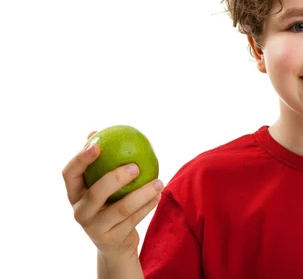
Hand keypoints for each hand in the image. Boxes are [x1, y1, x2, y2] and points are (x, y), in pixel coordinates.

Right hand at [62, 131, 163, 259]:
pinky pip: (135, 219)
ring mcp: (95, 228)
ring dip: (143, 193)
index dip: (80, 159)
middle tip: (136, 166)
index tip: (97, 144)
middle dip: (116, 178)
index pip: (69, 174)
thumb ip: (99, 162)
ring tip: (159, 181)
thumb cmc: (108, 204)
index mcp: (74, 194)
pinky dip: (149, 205)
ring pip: (122, 208)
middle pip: (96, 193)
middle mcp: (80, 212)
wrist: (113, 244)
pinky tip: (158, 194)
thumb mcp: (99, 185)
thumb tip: (95, 131)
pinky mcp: (112, 239)